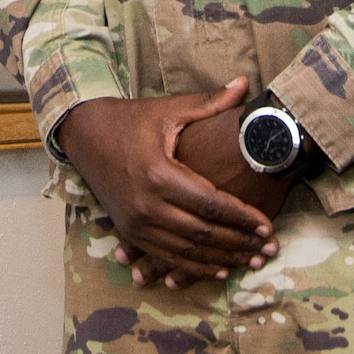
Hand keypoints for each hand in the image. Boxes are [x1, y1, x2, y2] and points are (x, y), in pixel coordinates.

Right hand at [56, 78, 278, 285]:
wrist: (85, 135)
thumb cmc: (130, 119)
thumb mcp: (169, 109)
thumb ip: (209, 102)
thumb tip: (244, 83)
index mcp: (159, 173)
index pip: (210, 203)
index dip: (241, 217)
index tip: (267, 226)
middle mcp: (146, 204)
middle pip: (202, 233)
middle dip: (239, 243)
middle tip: (268, 249)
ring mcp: (136, 223)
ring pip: (187, 251)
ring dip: (222, 259)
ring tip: (251, 261)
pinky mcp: (129, 232)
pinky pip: (167, 257)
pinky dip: (194, 267)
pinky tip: (219, 270)